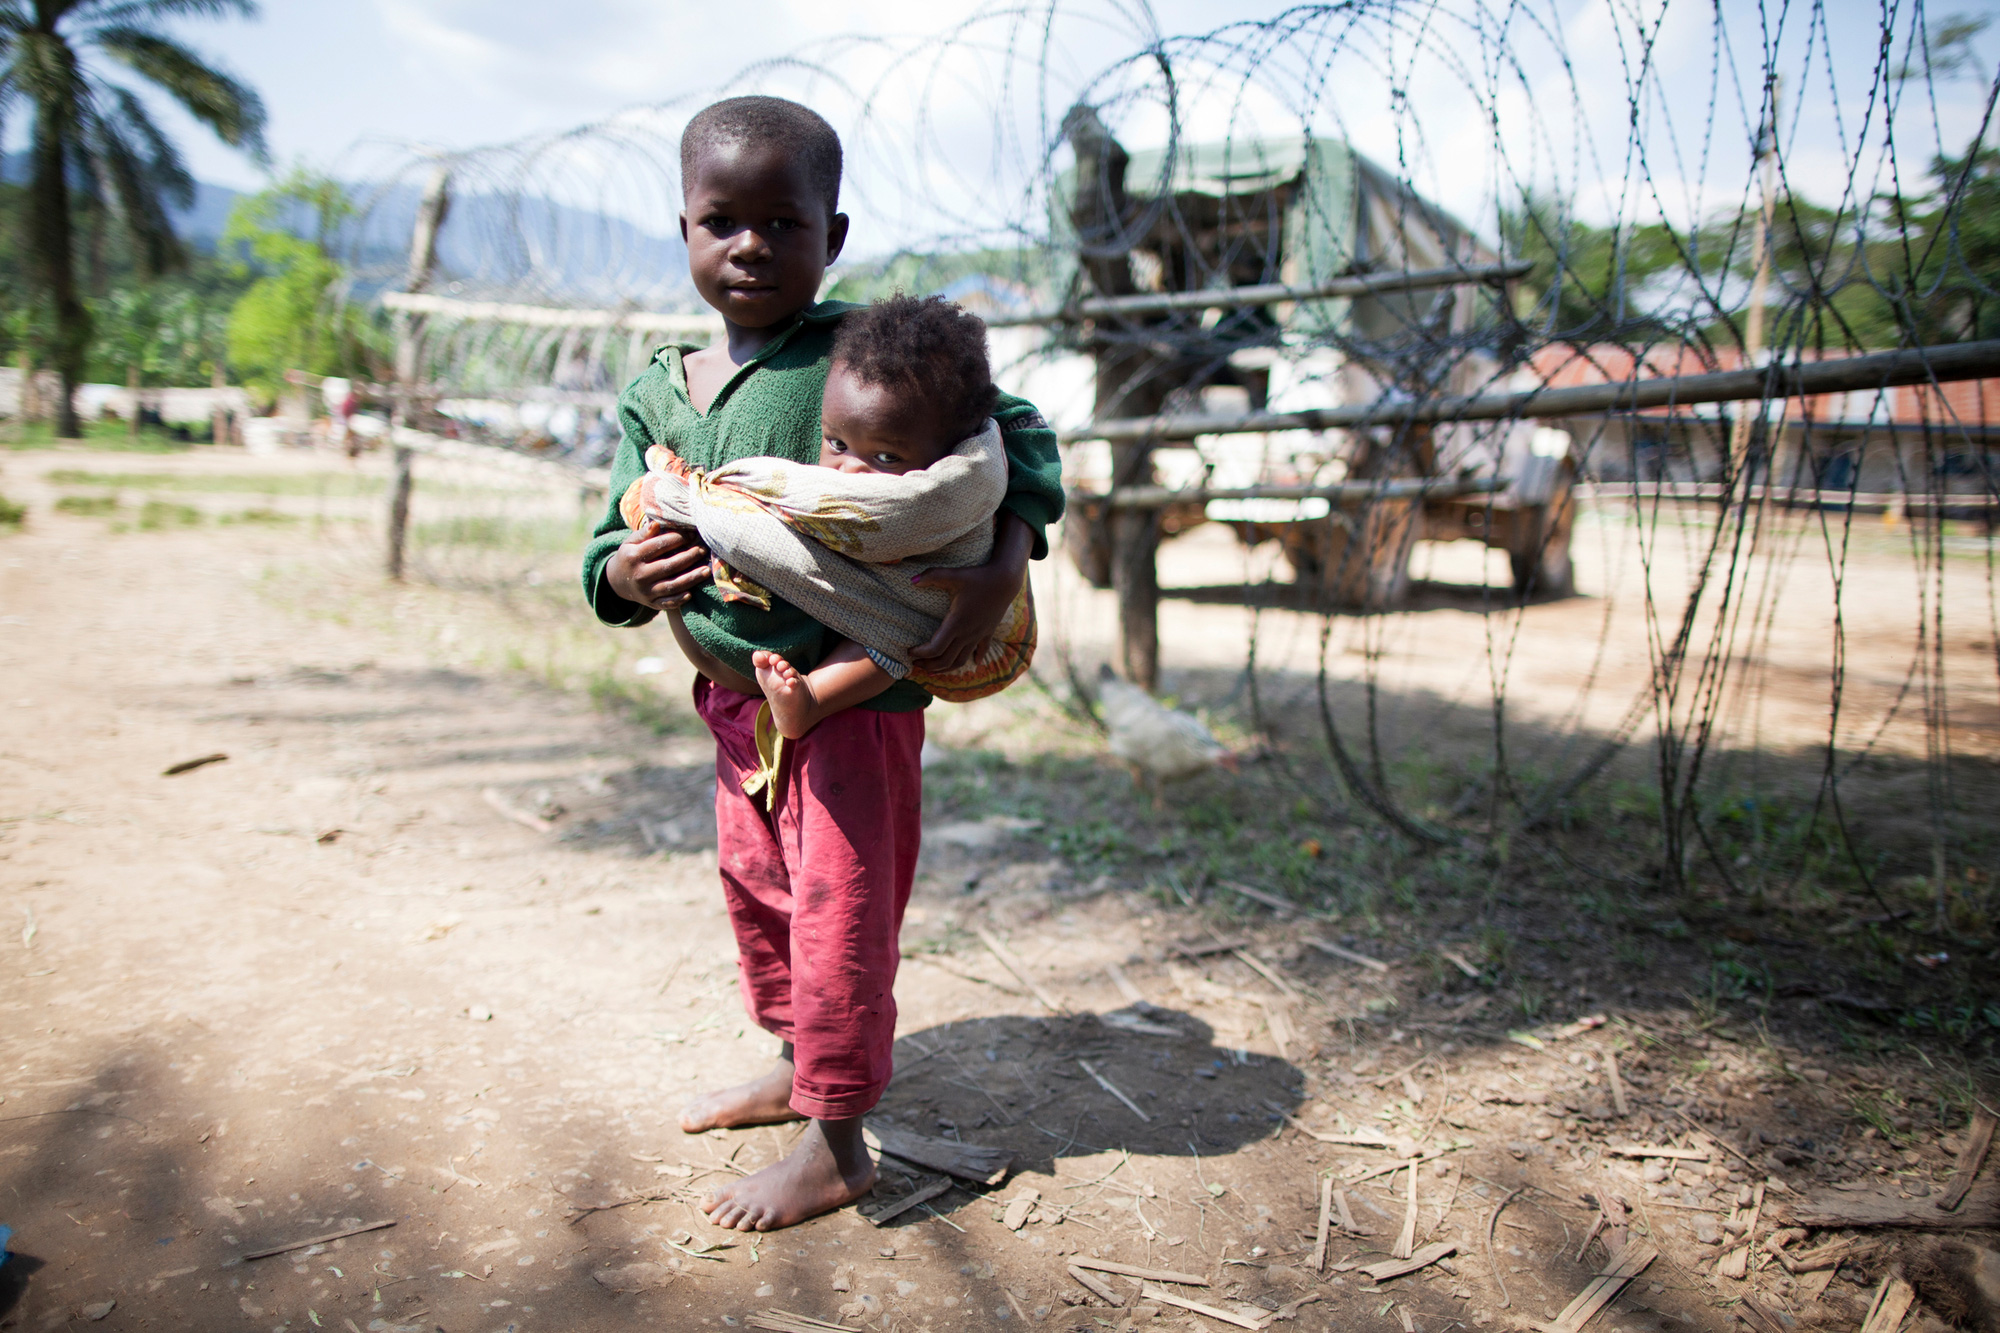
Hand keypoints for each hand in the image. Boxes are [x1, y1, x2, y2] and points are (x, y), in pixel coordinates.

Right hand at [605, 525, 711, 611]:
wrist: (617, 581)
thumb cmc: (630, 556)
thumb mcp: (631, 542)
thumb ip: (644, 533)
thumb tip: (657, 523)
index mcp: (634, 557)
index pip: (658, 546)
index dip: (677, 539)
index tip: (691, 534)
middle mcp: (639, 575)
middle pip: (668, 566)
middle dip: (688, 557)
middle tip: (702, 550)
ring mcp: (645, 591)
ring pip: (671, 586)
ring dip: (690, 579)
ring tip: (706, 570)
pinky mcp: (651, 603)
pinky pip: (667, 603)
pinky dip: (679, 600)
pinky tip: (691, 593)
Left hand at [909, 513, 1031, 671]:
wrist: (1006, 579)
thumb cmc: (978, 576)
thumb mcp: (953, 574)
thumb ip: (932, 576)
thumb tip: (911, 581)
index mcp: (956, 623)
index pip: (935, 648)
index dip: (920, 653)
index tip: (909, 651)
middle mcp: (967, 633)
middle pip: (945, 660)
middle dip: (928, 665)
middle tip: (915, 663)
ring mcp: (979, 635)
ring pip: (961, 661)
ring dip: (945, 668)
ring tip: (933, 667)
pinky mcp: (988, 632)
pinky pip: (980, 651)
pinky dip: (974, 659)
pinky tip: (974, 662)